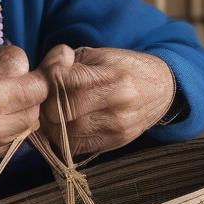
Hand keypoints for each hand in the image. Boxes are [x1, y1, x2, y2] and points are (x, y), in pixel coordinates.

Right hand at [0, 44, 48, 162]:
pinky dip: (14, 125)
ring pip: (31, 122)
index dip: (38, 76)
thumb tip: (34, 65)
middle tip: (10, 87)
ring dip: (24, 110)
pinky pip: (20, 135)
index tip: (29, 72)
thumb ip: (9, 62)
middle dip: (30, 93)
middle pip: (38, 105)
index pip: (39, 86)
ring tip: (2, 103)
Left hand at [38, 44, 175, 156]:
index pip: (63, 81)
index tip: (43, 81)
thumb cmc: (124, 68)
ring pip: (66, 133)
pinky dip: (64, 139)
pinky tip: (65, 127)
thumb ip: (68, 61)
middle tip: (41, 101)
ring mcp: (117, 126)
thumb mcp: (100, 55)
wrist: (161, 90)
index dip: (46, 82)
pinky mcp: (115, 143)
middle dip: (45, 106)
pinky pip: (76, 148)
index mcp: (111, 74)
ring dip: (51, 125)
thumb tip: (41, 74)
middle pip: (61, 110)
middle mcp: (117, 101)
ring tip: (51, 114)